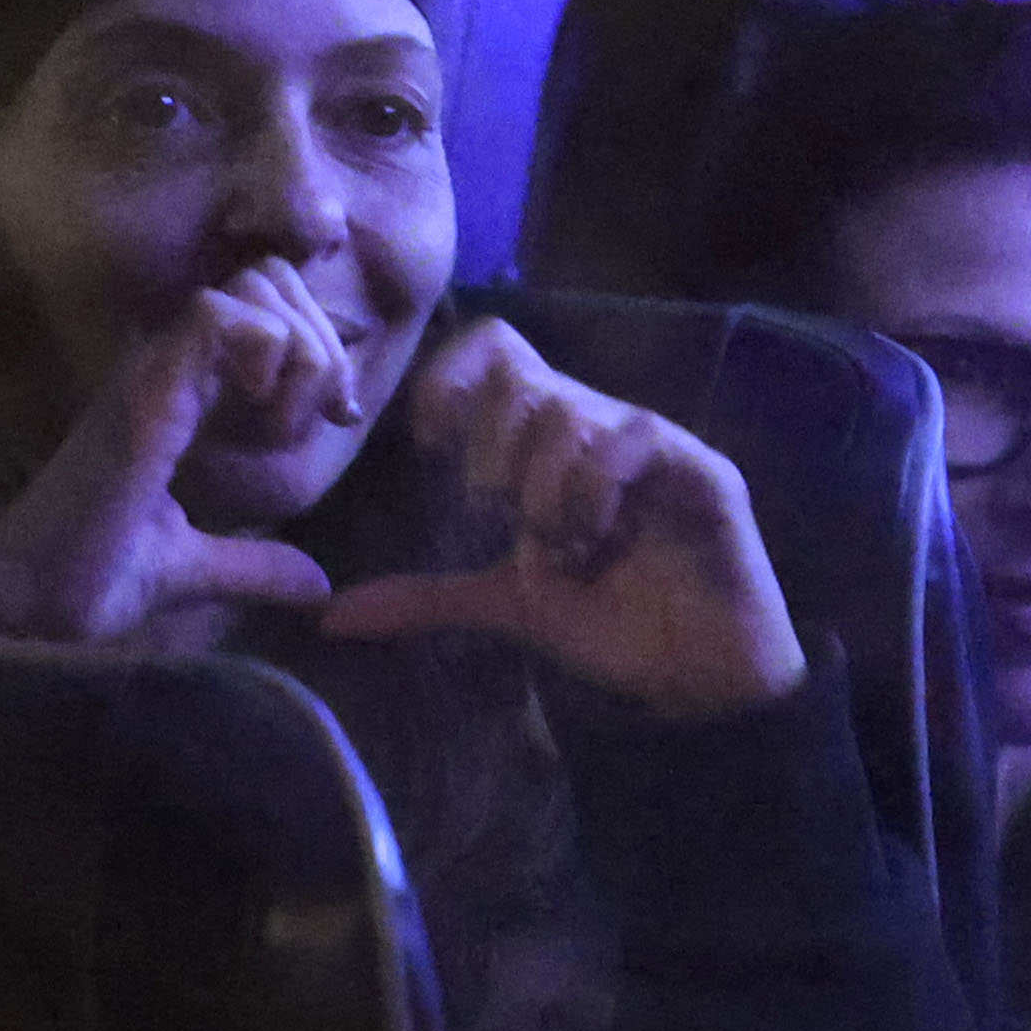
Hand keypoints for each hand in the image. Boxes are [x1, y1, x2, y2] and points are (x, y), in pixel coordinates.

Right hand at [0, 264, 351, 645]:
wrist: (28, 614)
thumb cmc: (89, 584)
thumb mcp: (195, 568)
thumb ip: (256, 565)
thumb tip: (316, 585)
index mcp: (178, 393)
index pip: (263, 307)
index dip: (317, 345)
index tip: (337, 416)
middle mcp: (163, 368)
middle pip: (268, 282)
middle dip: (322, 339)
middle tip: (327, 415)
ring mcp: (149, 374)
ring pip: (252, 290)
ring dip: (299, 351)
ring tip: (285, 426)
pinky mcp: (142, 394)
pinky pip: (216, 318)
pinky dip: (266, 354)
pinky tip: (264, 421)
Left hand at [321, 318, 806, 718]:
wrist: (697, 679)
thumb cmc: (613, 625)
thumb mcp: (505, 605)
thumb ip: (427, 596)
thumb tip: (331, 617)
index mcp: (550, 442)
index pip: (494, 351)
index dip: (449, 381)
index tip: (431, 447)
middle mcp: (598, 427)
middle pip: (518, 374)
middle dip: (489, 446)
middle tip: (497, 511)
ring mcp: (650, 444)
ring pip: (564, 410)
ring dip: (541, 487)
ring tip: (558, 548)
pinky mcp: (700, 470)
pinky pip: (629, 439)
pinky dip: (592, 492)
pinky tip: (595, 543)